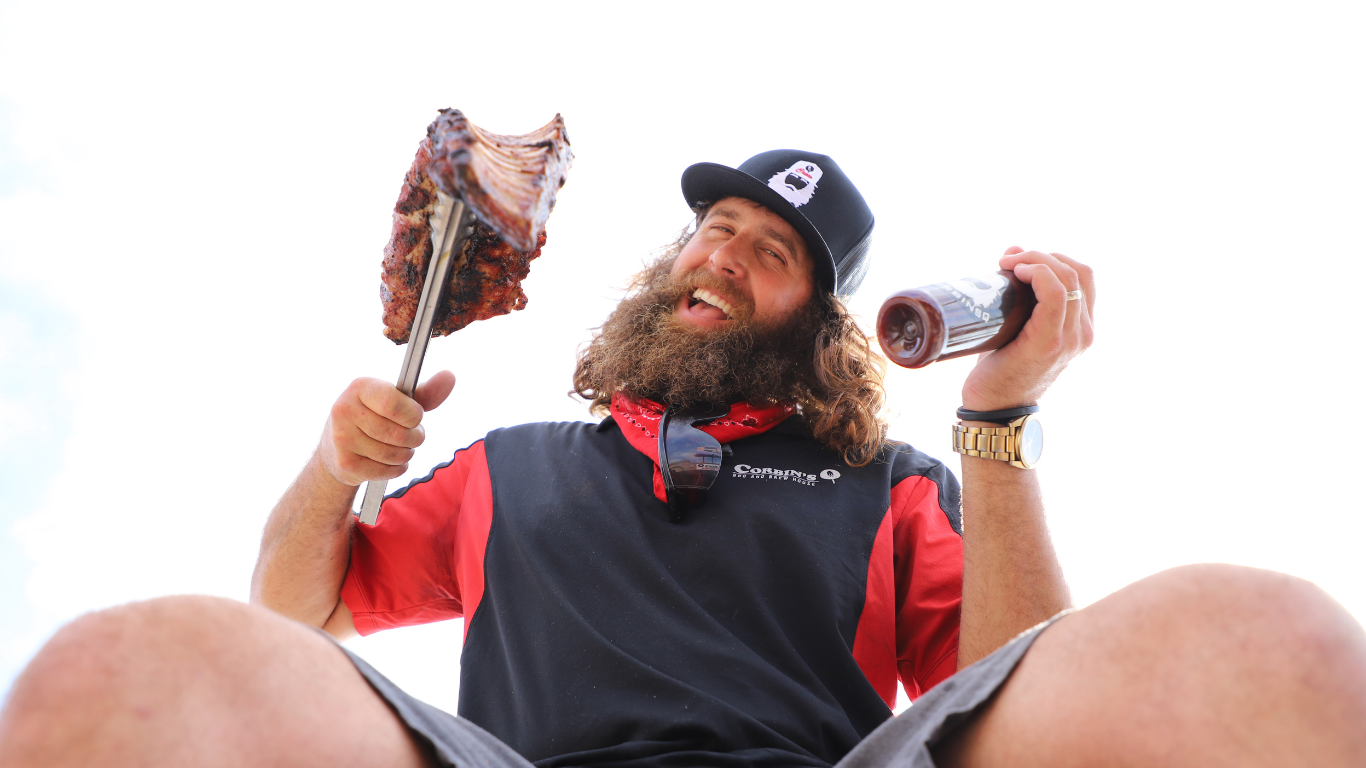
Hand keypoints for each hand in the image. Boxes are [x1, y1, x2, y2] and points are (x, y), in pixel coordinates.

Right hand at [317, 371, 455, 485]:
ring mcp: (342, 437)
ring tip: (400, 448)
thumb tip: (450, 377)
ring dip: (407, 454)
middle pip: (399, 433)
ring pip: (394, 454)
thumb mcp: (397, 401)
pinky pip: (387, 470)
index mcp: (360, 387)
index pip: (393, 403)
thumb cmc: (375, 418)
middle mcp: (345, 409)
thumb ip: (425, 393)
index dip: (413, 415)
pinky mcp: (345, 463)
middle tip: (412, 436)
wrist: (337, 447)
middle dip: (415, 438)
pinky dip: (397, 468)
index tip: (415, 417)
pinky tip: (390, 461)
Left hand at [960, 248, 1095, 411]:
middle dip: (1042, 255)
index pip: (1083, 276)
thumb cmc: (1001, 365)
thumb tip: (1012, 251)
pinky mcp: (1049, 342)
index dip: (1054, 258)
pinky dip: (1038, 274)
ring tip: (1009, 263)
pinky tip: (1018, 271)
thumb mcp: (1016, 324)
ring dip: (1037, 259)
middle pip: (1078, 272)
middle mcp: (1083, 333)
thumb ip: (1021, 293)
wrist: (993, 407)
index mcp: (1081, 328)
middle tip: (1009, 259)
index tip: (1019, 260)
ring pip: (1068, 278)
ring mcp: (1071, 338)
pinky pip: (1056, 295)